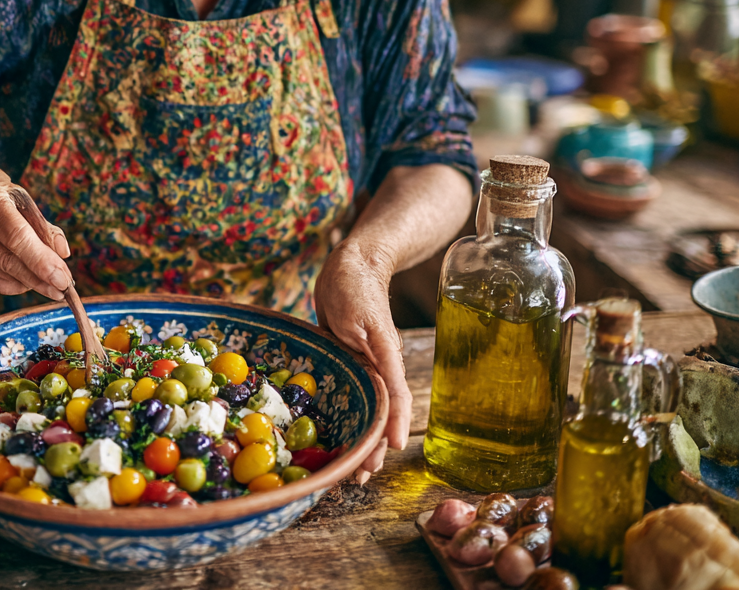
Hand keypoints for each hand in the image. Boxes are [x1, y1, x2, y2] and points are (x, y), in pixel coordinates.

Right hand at [0, 179, 71, 299]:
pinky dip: (12, 285)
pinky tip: (27, 283)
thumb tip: (62, 252)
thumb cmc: (7, 200)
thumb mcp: (27, 202)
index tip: (62, 279)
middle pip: (7, 259)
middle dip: (39, 278)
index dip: (40, 260)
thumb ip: (45, 227)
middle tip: (63, 289)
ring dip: (29, 283)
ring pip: (0, 273)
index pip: (16, 235)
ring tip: (50, 285)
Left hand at [314, 239, 411, 484]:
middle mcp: (378, 364)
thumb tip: (386, 390)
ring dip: (363, 436)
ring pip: (368, 406)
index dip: (393, 425)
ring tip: (355, 468)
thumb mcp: (363, 319)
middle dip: (374, 444)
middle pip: (381, 410)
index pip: (396, 397)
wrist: (351, 263)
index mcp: (384, 355)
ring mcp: (365, 363)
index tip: (391, 450)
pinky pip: (353, 392)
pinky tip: (343, 429)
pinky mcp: (349, 359)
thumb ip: (374, 353)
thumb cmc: (355, 285)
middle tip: (361, 476)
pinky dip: (351, 415)